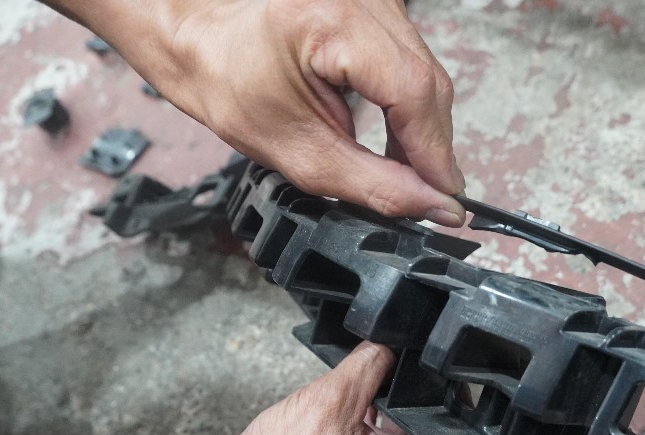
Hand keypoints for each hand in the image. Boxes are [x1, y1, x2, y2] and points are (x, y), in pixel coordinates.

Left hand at [122, 0, 466, 225]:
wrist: (197, 35)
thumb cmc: (224, 79)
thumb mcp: (296, 149)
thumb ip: (372, 182)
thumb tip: (432, 206)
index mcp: (332, 21)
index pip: (412, 92)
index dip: (435, 154)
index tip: (448, 202)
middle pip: (427, 82)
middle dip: (430, 147)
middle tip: (429, 198)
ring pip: (425, 72)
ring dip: (420, 129)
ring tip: (406, 171)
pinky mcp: (374, 5)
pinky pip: (411, 60)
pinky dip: (407, 104)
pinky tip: (394, 136)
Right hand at [210, 342, 453, 434]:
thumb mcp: (332, 401)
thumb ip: (372, 364)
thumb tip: (393, 342)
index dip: (440, 398)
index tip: (426, 369)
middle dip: (405, 403)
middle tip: (381, 380)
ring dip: (382, 413)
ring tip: (351, 406)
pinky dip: (369, 424)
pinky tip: (347, 413)